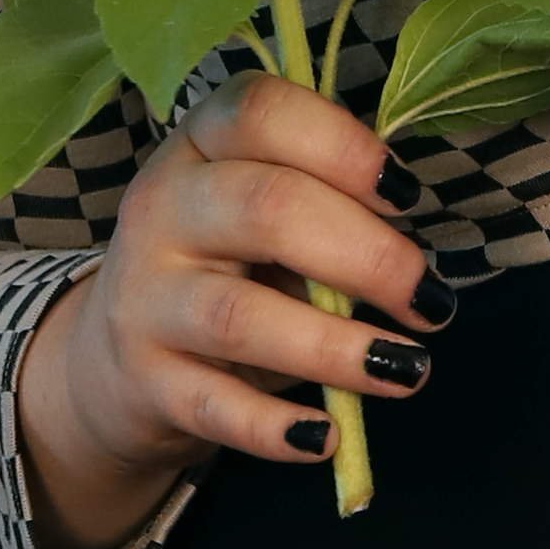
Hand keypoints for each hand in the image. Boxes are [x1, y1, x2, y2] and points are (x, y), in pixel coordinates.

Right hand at [15, 71, 450, 548]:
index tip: (410, 195)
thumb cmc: (227, 258)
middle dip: (368, 255)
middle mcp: (163, 206)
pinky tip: (327, 436)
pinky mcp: (144, 381)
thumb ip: (326, 200)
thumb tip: (411, 240)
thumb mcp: (261, 203)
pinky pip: (215, 406)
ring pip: (240, 317)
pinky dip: (274, 426)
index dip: (344, 146)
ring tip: (409, 369)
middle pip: (266, 208)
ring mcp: (145, 296)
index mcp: (202, 141)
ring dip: (336, 348)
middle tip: (432, 300)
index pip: (263, 112)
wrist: (116, 355)